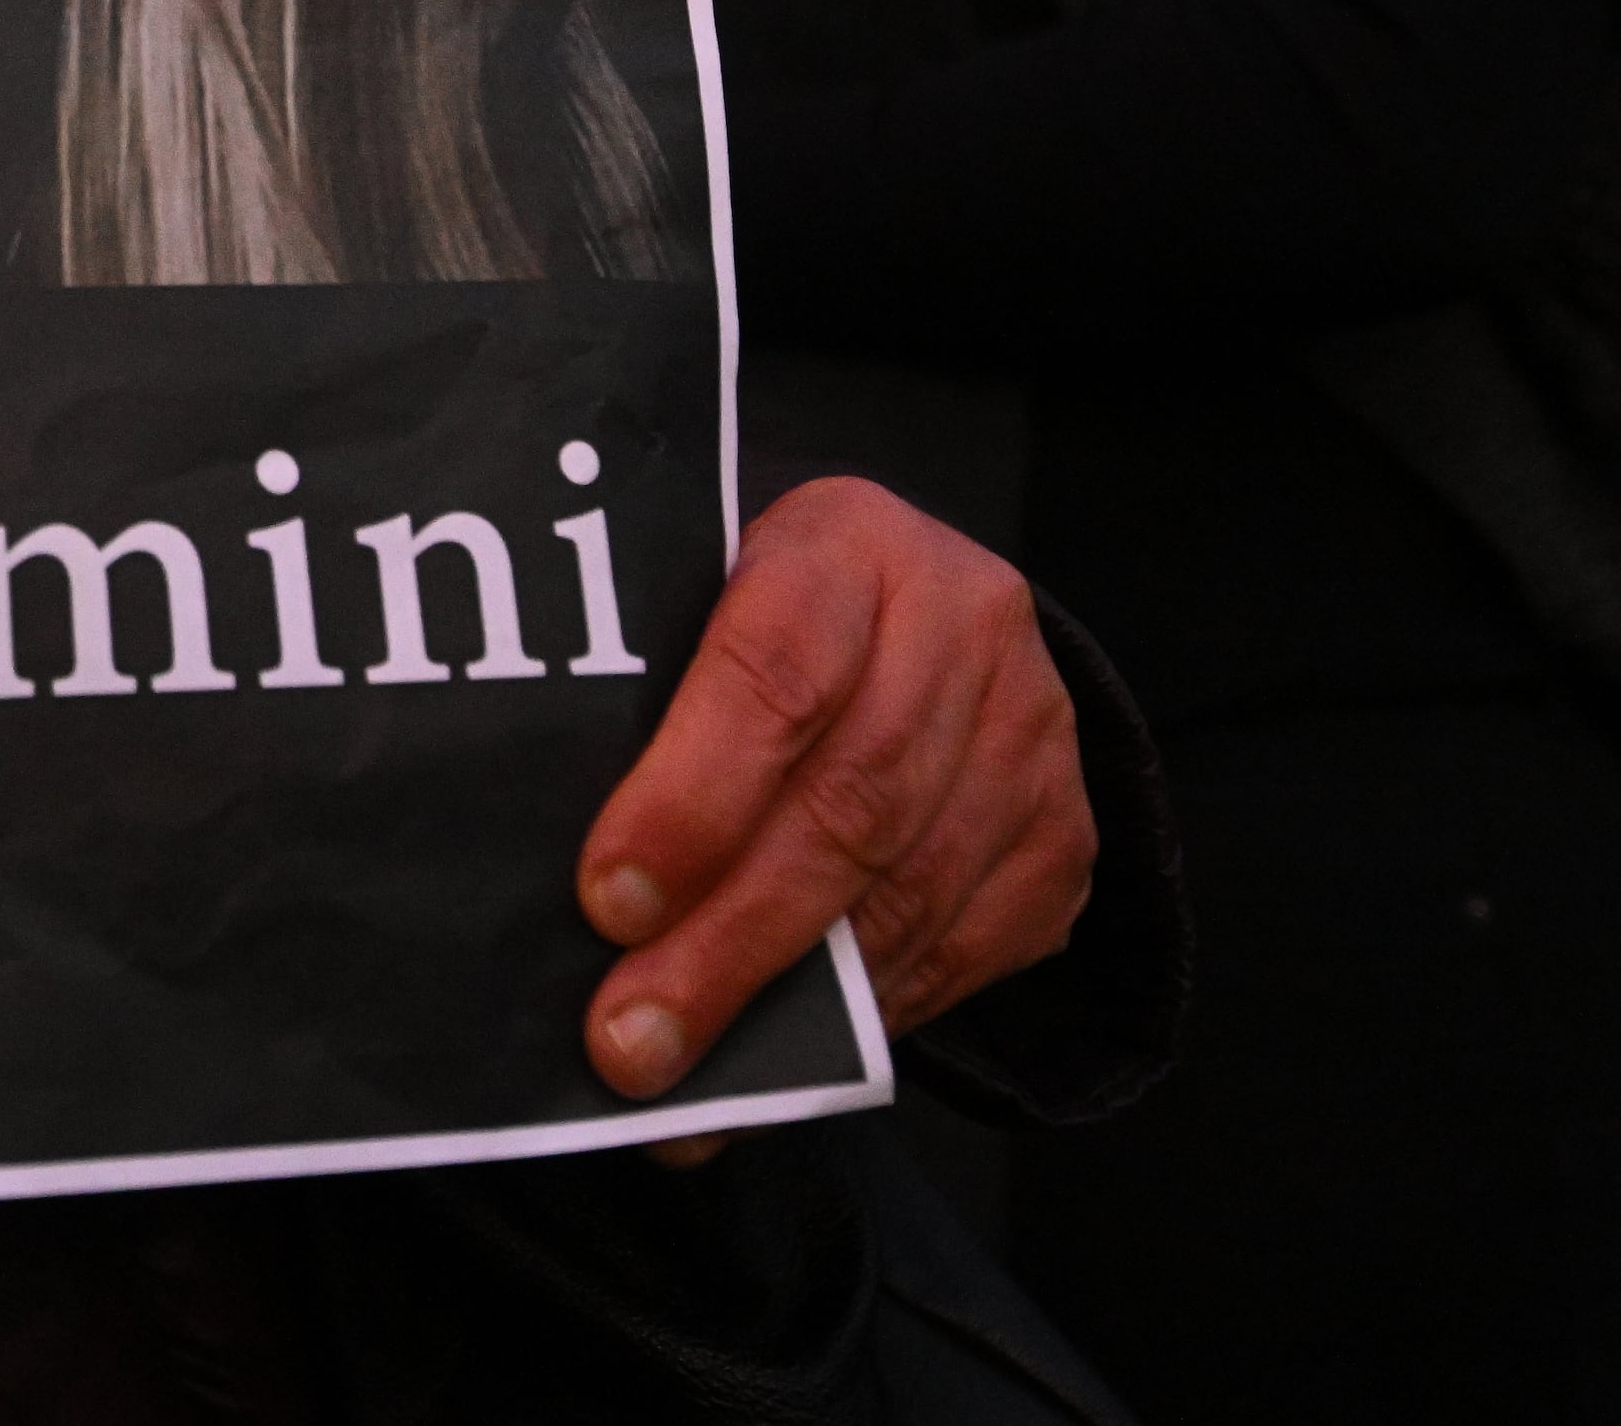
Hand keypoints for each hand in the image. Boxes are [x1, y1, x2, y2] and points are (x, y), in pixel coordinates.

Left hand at [571, 475, 1091, 1110]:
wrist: (905, 609)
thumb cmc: (751, 617)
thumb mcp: (694, 603)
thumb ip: (643, 707)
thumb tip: (560, 894)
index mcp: (848, 542)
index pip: (772, 670)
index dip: (690, 797)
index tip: (606, 900)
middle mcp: (963, 625)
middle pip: (846, 806)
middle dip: (726, 941)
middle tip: (629, 1038)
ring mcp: (1031, 733)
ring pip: (906, 894)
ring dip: (786, 1007)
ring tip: (681, 1078)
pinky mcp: (1060, 834)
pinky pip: (961, 952)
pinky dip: (862, 1021)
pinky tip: (779, 1066)